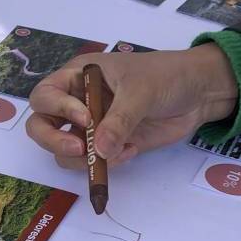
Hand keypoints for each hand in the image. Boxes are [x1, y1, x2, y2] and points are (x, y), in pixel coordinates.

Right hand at [25, 43, 238, 168]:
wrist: (199, 93)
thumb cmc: (166, 76)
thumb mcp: (142, 91)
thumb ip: (120, 120)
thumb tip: (100, 150)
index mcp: (79, 76)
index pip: (45, 95)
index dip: (58, 109)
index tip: (86, 118)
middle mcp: (77, 101)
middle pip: (41, 125)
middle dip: (53, 140)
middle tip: (80, 149)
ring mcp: (91, 125)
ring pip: (63, 149)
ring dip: (82, 158)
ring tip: (114, 152)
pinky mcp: (107, 144)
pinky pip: (91, 161)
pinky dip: (104, 164)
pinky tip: (129, 152)